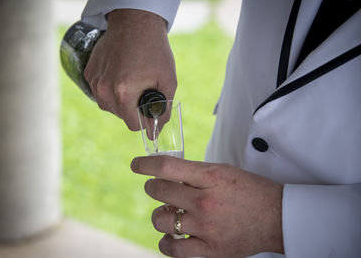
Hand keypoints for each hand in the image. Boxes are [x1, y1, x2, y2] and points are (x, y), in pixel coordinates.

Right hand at [84, 9, 176, 130]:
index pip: (132, 125)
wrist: (135, 21)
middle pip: (120, 116)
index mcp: (123, 93)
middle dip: (133, 108)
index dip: (144, 121)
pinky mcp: (88, 73)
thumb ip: (163, 109)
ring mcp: (94, 81)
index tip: (150, 109)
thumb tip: (156, 130)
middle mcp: (103, 89)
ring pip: (108, 106)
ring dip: (120, 101)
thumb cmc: (154, 50)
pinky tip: (120, 75)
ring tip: (131, 81)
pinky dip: (110, 89)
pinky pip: (99, 92)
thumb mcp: (168, 80)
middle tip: (143, 88)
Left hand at [131, 156, 283, 257]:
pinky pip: (173, 249)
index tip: (136, 165)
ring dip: (159, 215)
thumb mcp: (223, 172)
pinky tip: (170, 237)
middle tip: (156, 188)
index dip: (145, 165)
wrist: (277, 218)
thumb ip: (195, 174)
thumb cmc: (250, 191)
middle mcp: (205, 202)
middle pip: (159, 192)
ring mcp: (206, 228)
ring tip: (168, 214)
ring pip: (161, 221)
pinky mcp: (210, 249)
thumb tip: (167, 175)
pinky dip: (166, 243)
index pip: (167, 167)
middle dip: (153, 187)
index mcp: (210, 177)